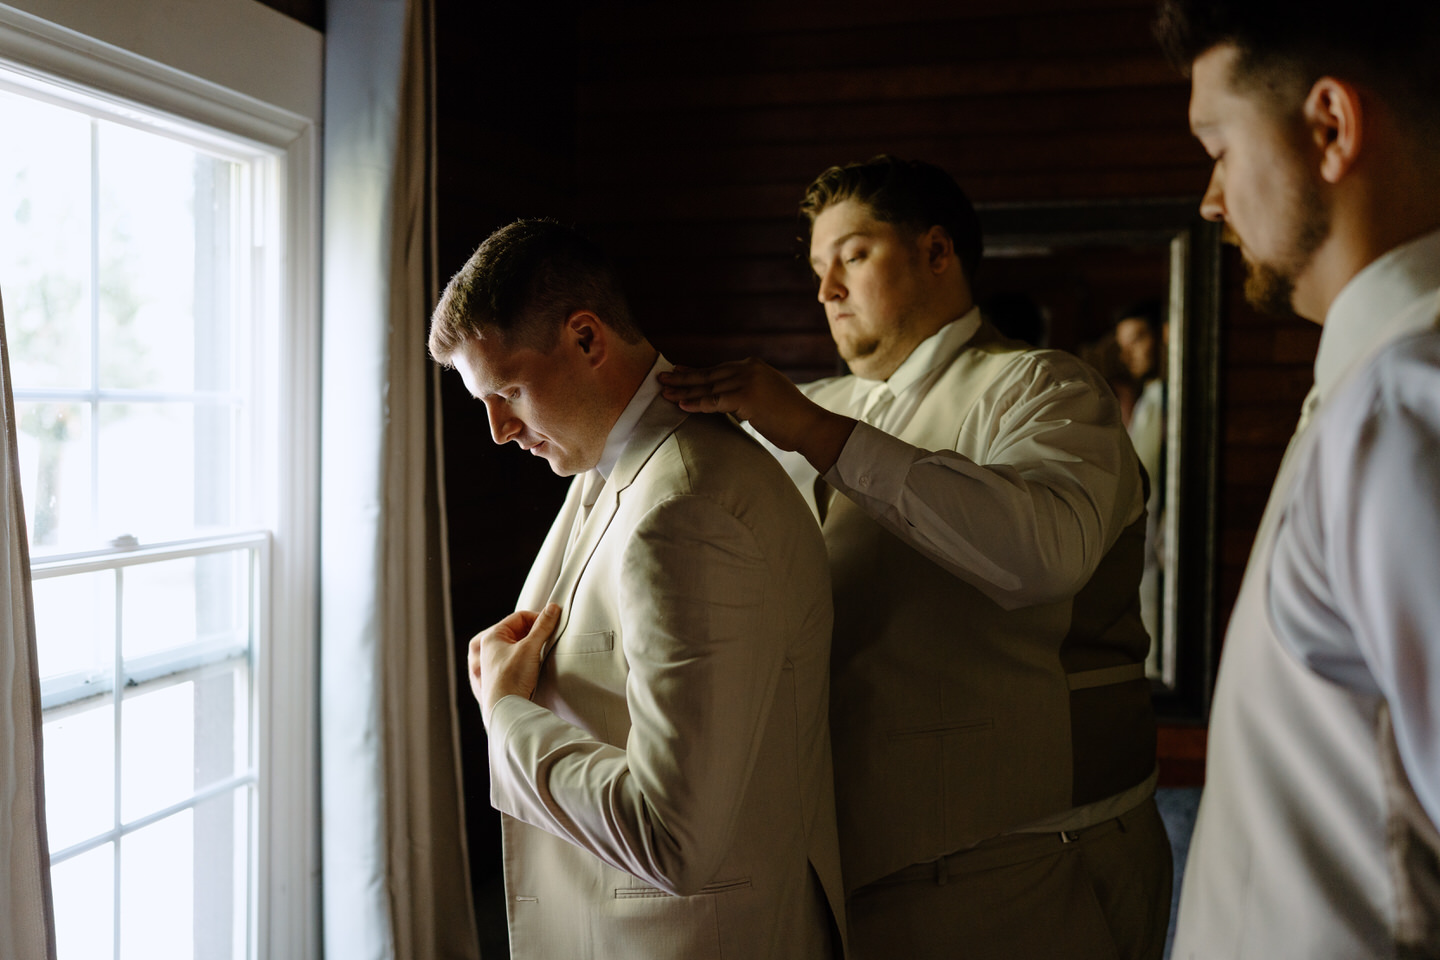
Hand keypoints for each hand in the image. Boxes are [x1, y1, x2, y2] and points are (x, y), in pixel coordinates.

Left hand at [468, 603, 560, 726]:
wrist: (506, 710)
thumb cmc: (512, 678)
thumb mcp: (530, 647)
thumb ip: (543, 626)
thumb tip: (553, 608)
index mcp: (491, 637)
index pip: (519, 617)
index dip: (538, 619)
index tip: (552, 626)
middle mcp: (488, 649)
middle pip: (517, 631)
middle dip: (534, 633)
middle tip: (547, 639)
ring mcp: (493, 664)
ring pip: (516, 646)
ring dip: (530, 647)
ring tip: (540, 653)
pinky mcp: (499, 677)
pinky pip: (514, 660)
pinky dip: (526, 659)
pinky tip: (534, 666)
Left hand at [658, 359, 855, 471]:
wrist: (809, 426)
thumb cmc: (789, 419)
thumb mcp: (765, 397)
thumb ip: (744, 392)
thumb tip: (724, 399)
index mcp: (753, 366)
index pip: (717, 370)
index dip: (695, 372)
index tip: (677, 372)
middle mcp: (749, 368)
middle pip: (709, 375)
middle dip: (683, 379)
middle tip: (661, 379)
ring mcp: (748, 380)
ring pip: (709, 388)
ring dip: (685, 392)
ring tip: (665, 394)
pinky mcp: (747, 397)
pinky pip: (715, 402)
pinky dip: (698, 404)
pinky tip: (682, 405)